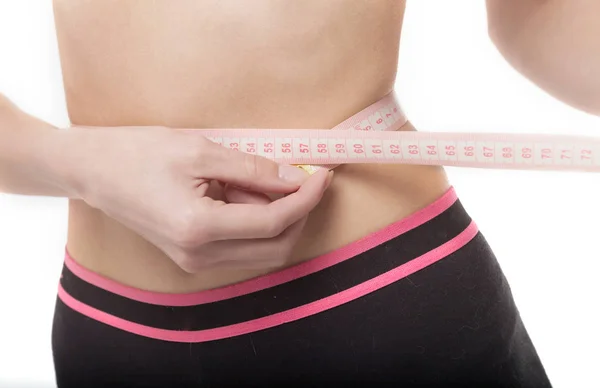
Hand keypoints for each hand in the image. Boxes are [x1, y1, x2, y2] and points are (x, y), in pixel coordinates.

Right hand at [65, 126, 331, 271]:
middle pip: (276, 248)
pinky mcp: (193, 257)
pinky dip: (256, 224)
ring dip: (277, 219)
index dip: (306, 198)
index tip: (323, 175)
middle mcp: (199, 255)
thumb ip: (253, 168)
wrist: (93, 171)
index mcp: (200, 228)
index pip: (274, 222)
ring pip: (262, 252)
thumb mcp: (201, 149)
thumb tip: (294, 178)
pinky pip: (242, 248)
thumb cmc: (139, 153)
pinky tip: (243, 193)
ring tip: (259, 181)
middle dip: (299, 214)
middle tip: (304, 179)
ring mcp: (195, 261)